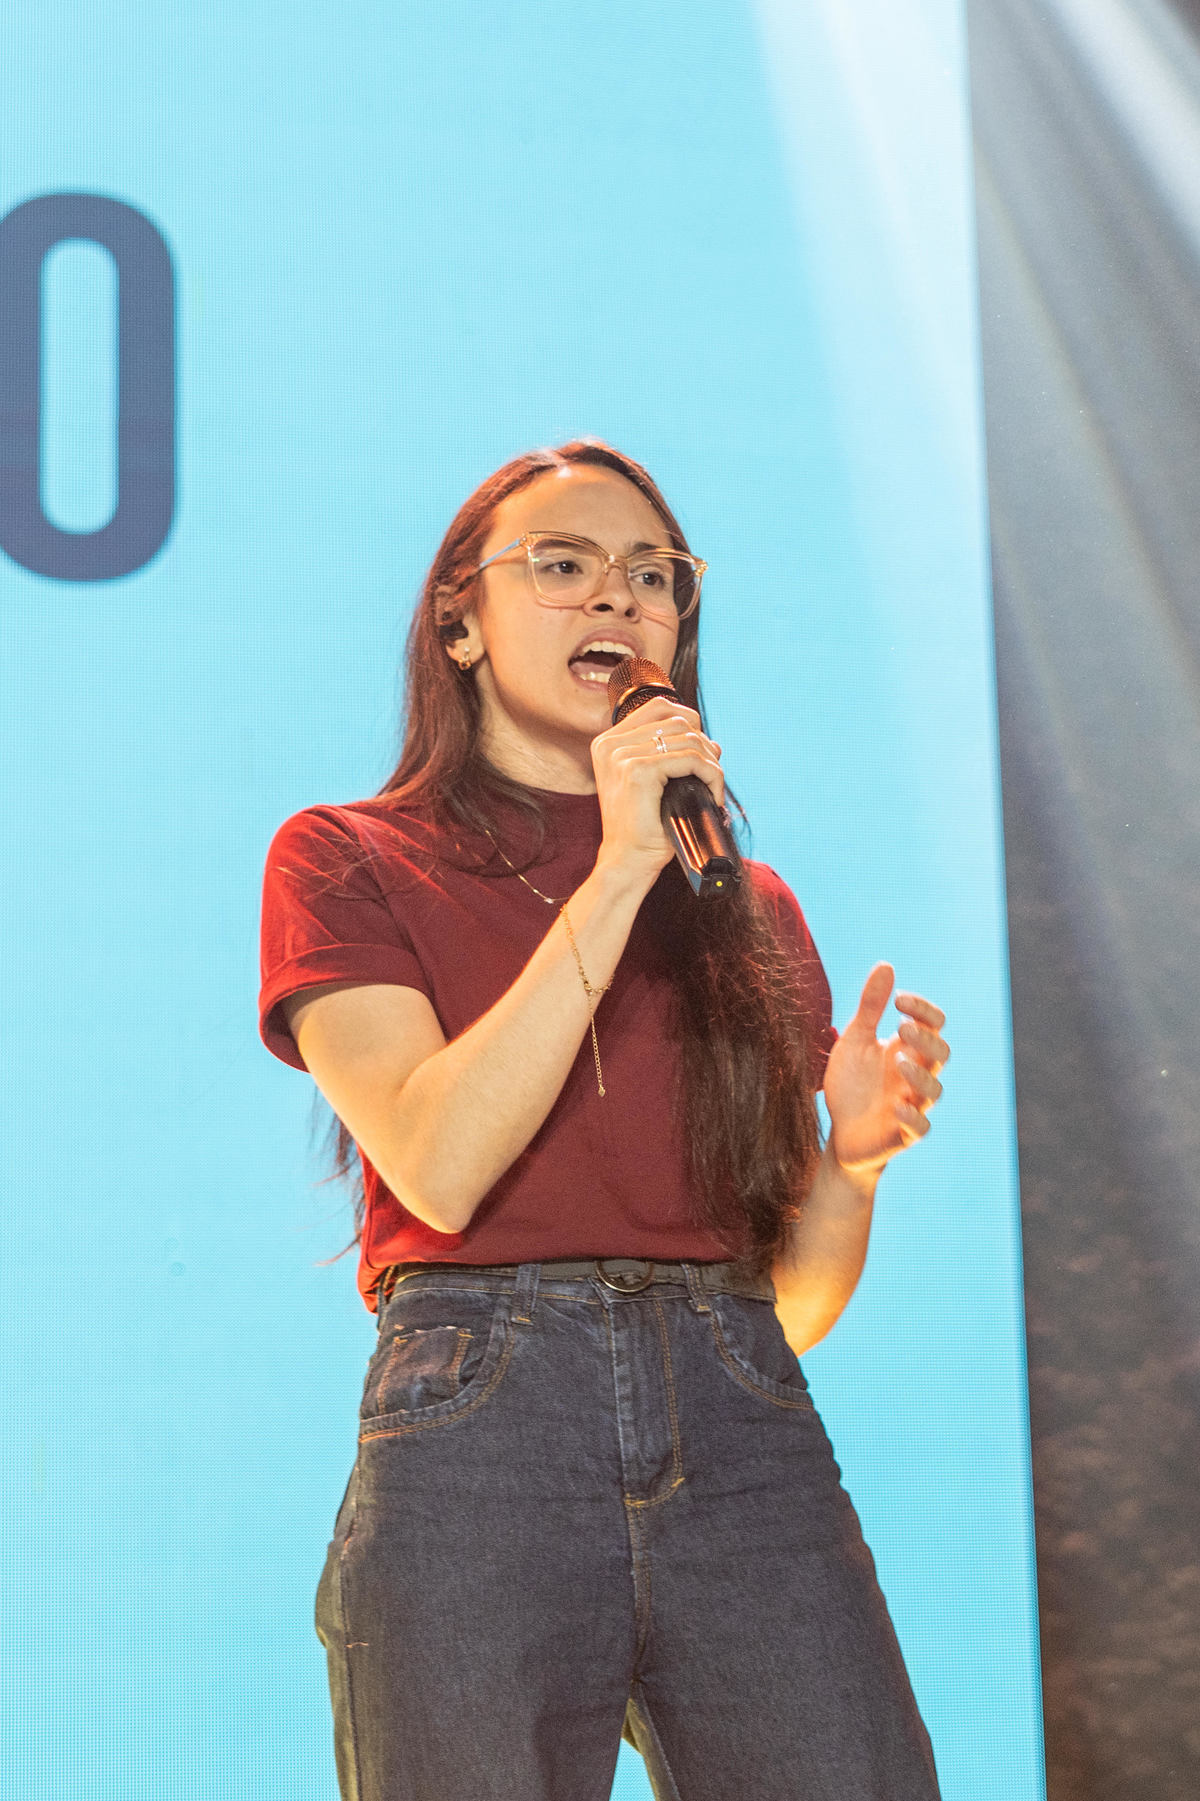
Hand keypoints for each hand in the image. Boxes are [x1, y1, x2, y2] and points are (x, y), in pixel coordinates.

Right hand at [590, 695, 723, 881]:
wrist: (628, 861)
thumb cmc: (645, 827)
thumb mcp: (656, 784)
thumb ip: (674, 756)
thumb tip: (713, 743)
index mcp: (608, 742)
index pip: (659, 707)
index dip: (689, 724)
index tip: (699, 756)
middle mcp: (610, 744)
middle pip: (677, 719)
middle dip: (704, 745)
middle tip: (710, 776)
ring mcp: (621, 756)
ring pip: (688, 737)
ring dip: (711, 762)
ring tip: (712, 788)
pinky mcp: (637, 771)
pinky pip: (690, 759)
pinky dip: (710, 775)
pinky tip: (712, 795)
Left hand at [824, 964, 948, 1177]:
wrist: (840, 1132)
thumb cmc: (852, 1084)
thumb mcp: (855, 1041)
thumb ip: (870, 1007)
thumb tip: (886, 965)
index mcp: (909, 1049)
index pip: (933, 1024)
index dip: (924, 1010)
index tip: (900, 999)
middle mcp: (917, 1075)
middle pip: (941, 1053)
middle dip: (925, 1040)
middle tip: (901, 1027)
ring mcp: (914, 1105)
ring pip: (934, 1090)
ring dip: (920, 1075)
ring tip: (898, 1062)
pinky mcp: (904, 1134)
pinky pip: (920, 1127)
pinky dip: (912, 1116)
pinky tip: (897, 1105)